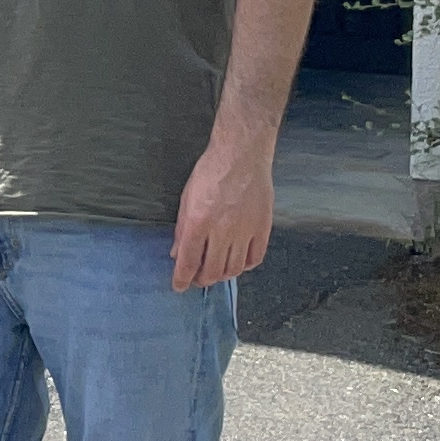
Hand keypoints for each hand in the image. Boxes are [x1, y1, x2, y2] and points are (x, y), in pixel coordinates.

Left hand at [170, 129, 275, 292]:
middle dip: (201, 280)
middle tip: (197, 278)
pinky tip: (238, 262)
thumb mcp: (187, 198)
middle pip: (211, 271)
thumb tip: (177, 253)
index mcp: (199, 222)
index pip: (188, 262)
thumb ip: (182, 228)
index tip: (179, 286)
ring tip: (216, 271)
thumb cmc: (212, 171)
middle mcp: (222, 230)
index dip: (182, 279)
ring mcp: (245, 230)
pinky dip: (245, 266)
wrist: (242, 154)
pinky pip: (255, 258)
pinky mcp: (262, 227)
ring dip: (222, 275)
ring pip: (234, 269)